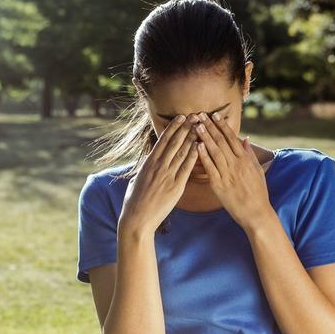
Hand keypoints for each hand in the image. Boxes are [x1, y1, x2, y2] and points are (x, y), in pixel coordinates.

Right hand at [118, 114, 199, 237]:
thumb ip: (144, 169)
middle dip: (185, 128)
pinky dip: (194, 156)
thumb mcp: (136, 180)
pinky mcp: (176, 186)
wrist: (137, 218)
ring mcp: (167, 175)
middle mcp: (158, 166)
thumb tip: (146, 162)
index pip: (163, 140)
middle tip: (195, 116)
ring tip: (200, 126)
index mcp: (148, 163)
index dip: (173, 128)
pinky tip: (200, 146)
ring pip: (182, 152)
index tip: (181, 118)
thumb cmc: (134, 201)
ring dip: (191, 137)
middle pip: (174, 142)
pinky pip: (187, 168)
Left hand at [194, 111, 273, 229]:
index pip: (232, 138)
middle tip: (201, 115)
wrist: (255, 212)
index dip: (222, 126)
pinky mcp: (219, 185)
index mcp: (245, 160)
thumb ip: (249, 154)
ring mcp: (227, 174)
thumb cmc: (258, 192)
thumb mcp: (257, 171)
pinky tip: (197, 146)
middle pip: (222, 141)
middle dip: (211, 127)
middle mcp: (236, 164)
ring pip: (215, 152)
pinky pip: (210, 168)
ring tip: (197, 125)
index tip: (214, 115)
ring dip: (205, 137)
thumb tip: (244, 138)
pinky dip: (203, 156)